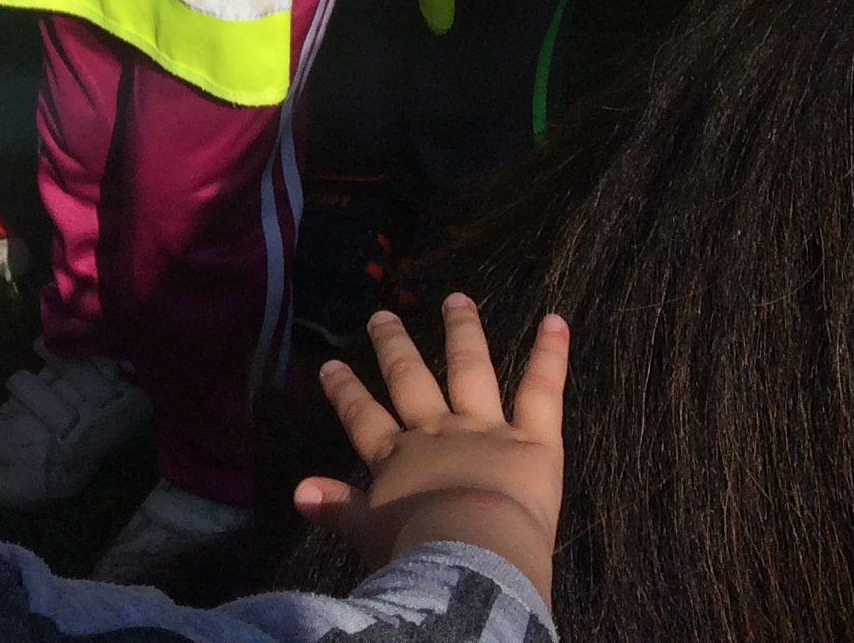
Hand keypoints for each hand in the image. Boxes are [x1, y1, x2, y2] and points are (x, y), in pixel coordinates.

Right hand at [295, 296, 565, 599]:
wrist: (470, 553)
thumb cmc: (417, 554)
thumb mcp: (368, 534)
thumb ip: (338, 509)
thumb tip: (298, 492)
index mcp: (398, 459)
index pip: (364, 418)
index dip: (346, 392)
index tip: (330, 365)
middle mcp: (437, 433)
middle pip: (410, 380)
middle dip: (395, 347)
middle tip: (383, 315)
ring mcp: (484, 429)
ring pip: (471, 369)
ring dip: (463, 333)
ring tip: (457, 299)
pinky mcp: (533, 440)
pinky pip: (540, 390)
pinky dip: (549, 355)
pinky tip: (555, 320)